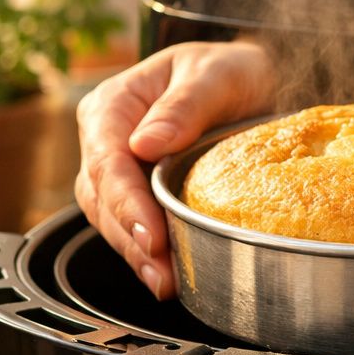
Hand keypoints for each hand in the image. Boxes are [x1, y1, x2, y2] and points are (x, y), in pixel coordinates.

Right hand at [74, 41, 274, 298]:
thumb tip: (146, 144)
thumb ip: (184, 106)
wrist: (251, 83)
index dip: (127, 203)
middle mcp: (107, 141)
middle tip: (162, 273)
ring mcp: (121, 171)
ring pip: (112, 221)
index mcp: (113, 105)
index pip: (108, 161)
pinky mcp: (140, 196)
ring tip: (166, 283)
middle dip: (131, 240)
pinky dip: (148, 255)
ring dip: (137, 256)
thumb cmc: (230, 71)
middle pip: (102, 199)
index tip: (151, 235)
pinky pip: (133, 229)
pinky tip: (169, 277)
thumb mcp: (216, 75)